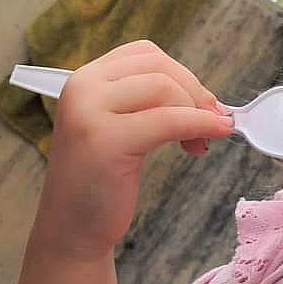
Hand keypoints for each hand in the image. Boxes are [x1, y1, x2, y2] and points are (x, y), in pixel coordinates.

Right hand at [32, 40, 233, 261]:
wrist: (71, 228)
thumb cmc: (100, 182)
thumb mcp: (118, 128)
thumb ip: (147, 105)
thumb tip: (207, 99)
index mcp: (84, 80)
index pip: (146, 54)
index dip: (182, 75)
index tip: (201, 105)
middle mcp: (82, 88)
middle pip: (159, 67)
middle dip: (194, 93)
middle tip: (210, 123)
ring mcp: (91, 112)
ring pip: (165, 88)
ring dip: (196, 112)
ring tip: (199, 144)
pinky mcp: (106, 140)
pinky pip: (169, 120)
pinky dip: (199, 125)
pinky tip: (211, 138)